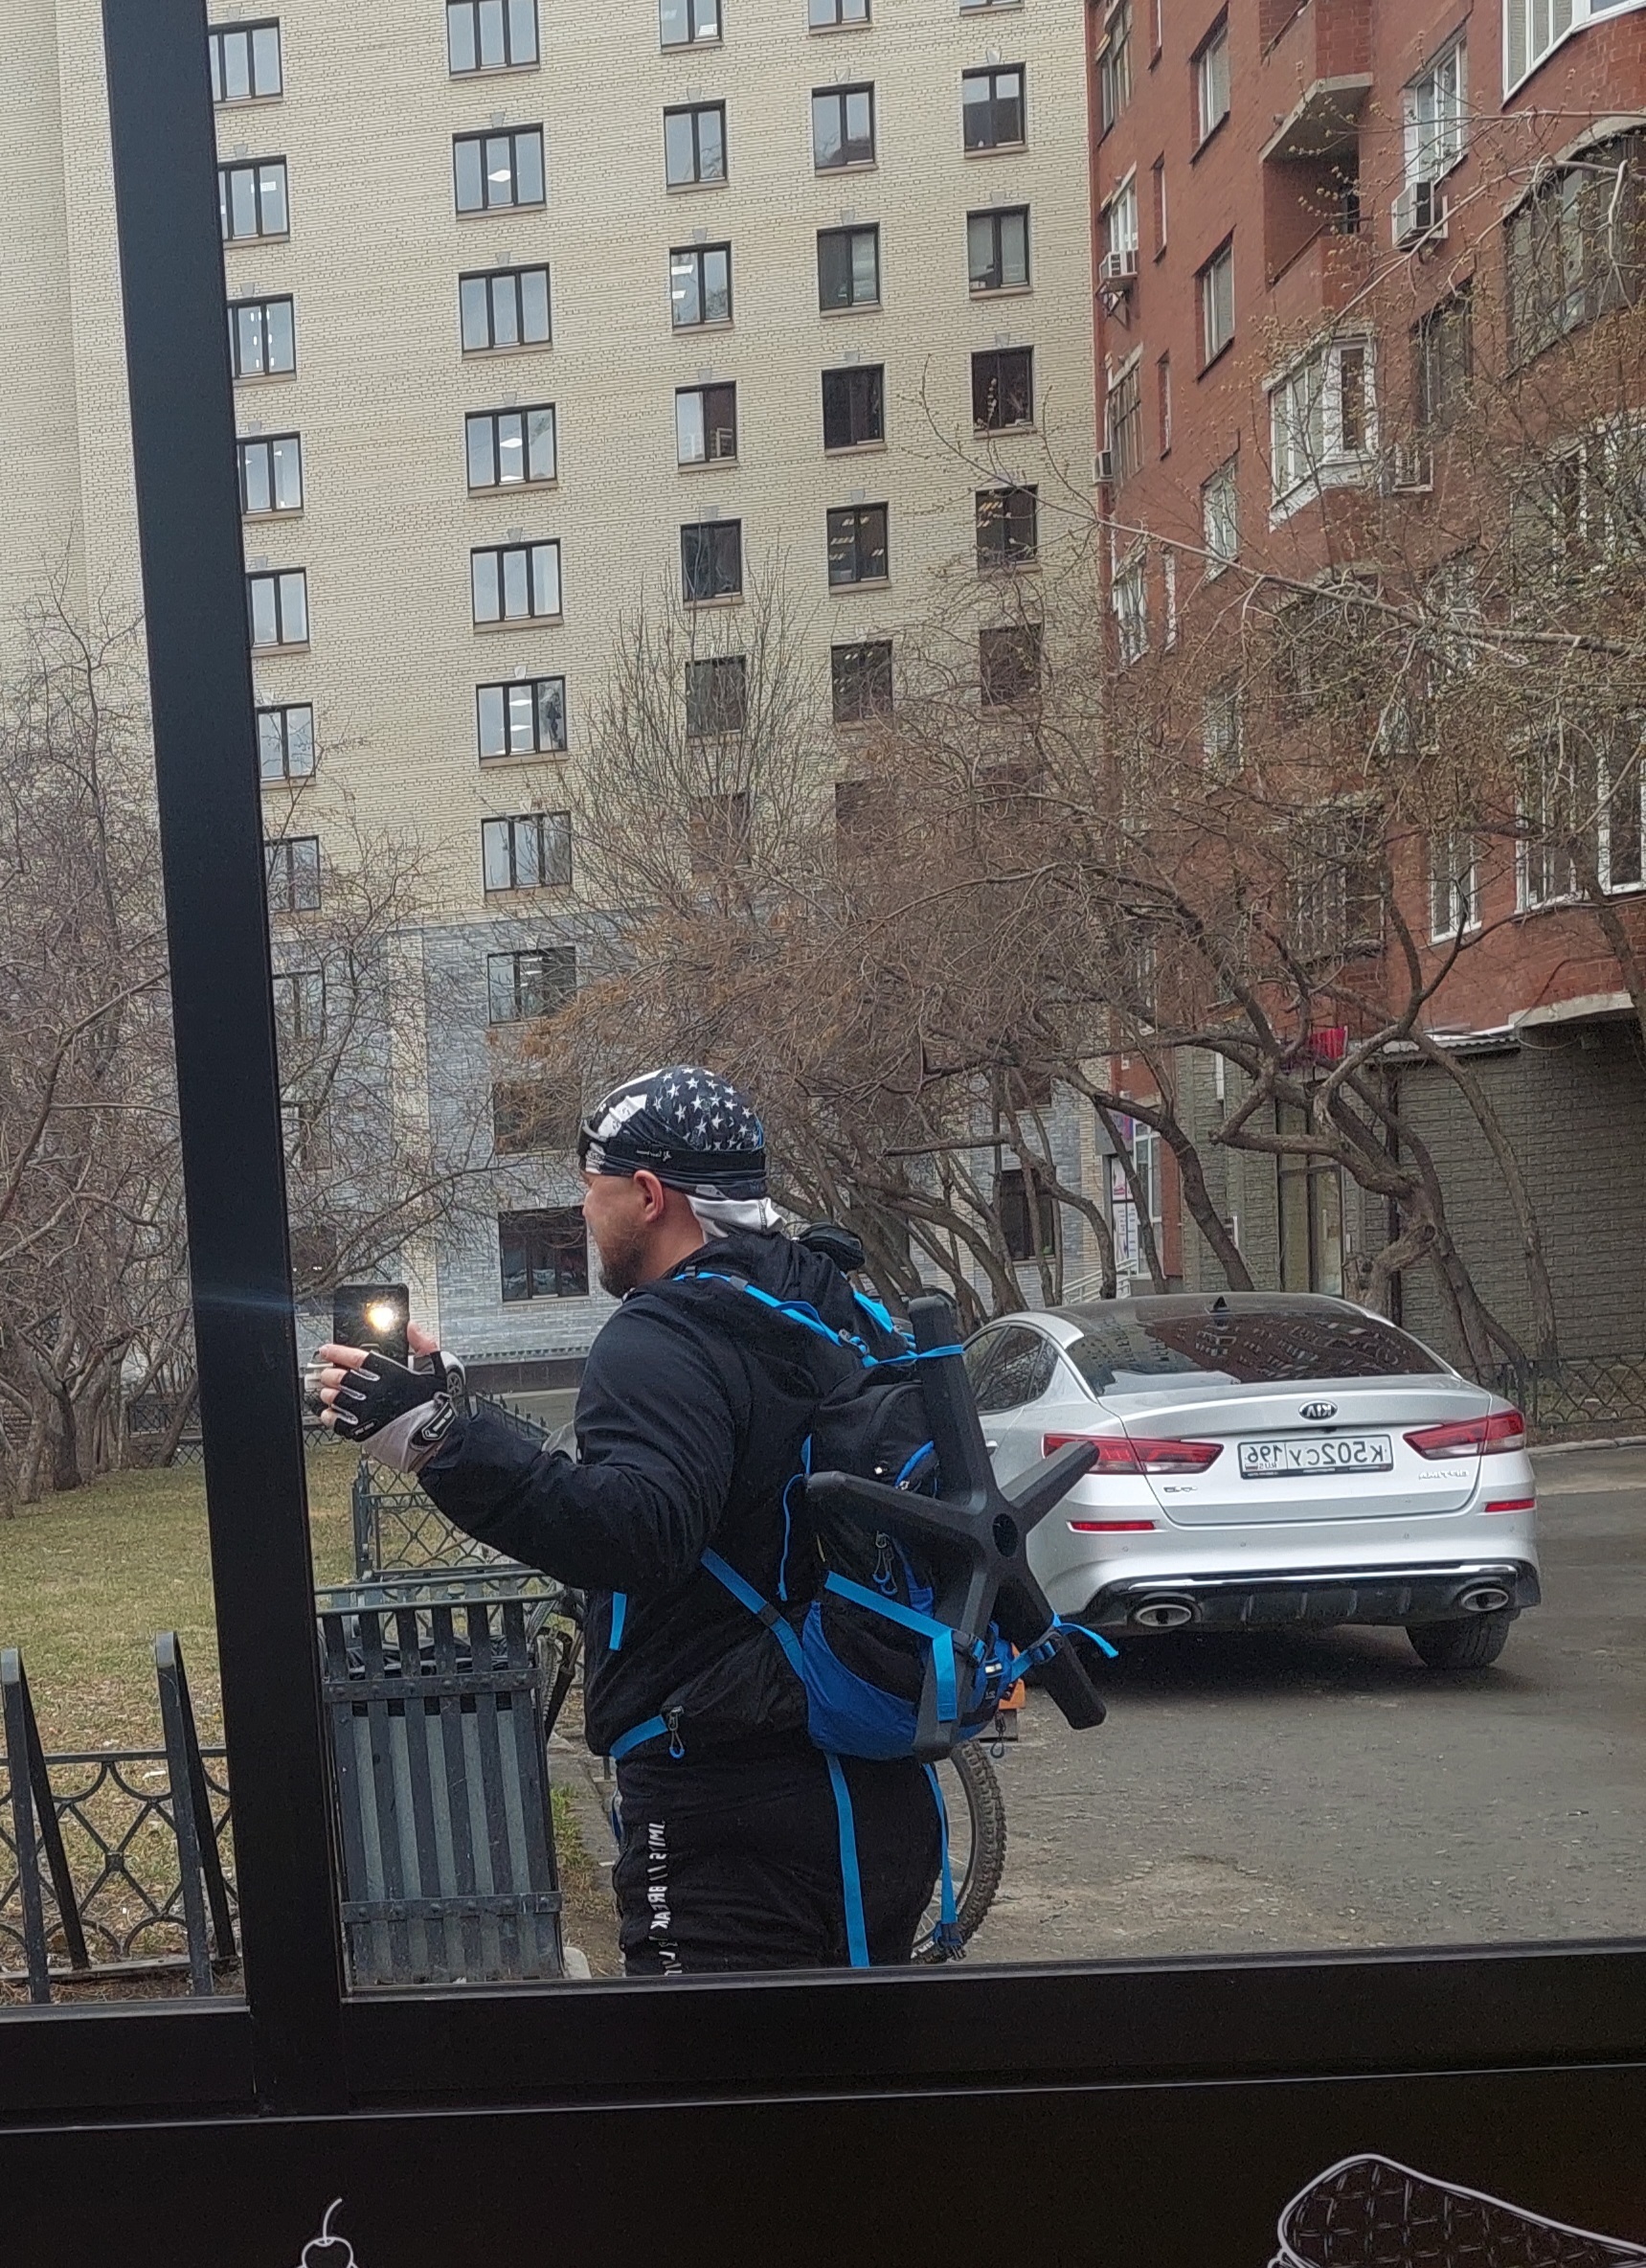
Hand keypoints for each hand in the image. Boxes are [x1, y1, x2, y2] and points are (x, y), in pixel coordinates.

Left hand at [306, 1326, 467, 1474]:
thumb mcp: (437, 1370)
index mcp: (393, 1375)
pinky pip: (339, 1422)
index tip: (327, 1350)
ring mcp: (369, 1413)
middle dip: (331, 1373)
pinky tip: (329, 1412)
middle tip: (327, 1372)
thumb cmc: (434, 1407)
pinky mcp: (365, 1432)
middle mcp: (378, 1392)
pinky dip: (330, 1416)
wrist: (434, 1440)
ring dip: (329, 1393)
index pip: (358, 1359)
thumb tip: (413, 1328)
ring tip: (327, 1391)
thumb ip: (424, 1346)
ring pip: (338, 1399)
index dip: (338, 1352)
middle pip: (343, 1378)